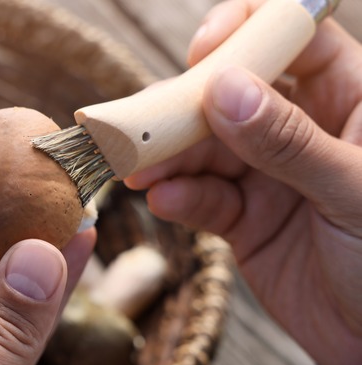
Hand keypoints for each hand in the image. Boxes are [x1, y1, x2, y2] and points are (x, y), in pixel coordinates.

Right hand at [125, 0, 361, 364]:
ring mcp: (269, 174)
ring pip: (205, 147)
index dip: (246, 32)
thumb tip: (224, 89)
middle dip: (185, 106)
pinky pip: (202, 197)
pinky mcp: (242, 217)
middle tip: (144, 123)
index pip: (295, 39)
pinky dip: (179, 198)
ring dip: (168, 157)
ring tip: (139, 170)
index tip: (203, 50)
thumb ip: (289, 141)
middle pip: (231, 92)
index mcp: (351, 102)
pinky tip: (163, 202)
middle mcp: (303, 130)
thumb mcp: (353, 193)